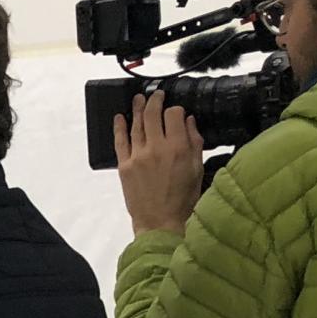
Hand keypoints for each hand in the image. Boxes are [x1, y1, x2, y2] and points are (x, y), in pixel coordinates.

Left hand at [114, 92, 205, 234]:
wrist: (161, 222)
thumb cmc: (183, 199)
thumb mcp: (197, 169)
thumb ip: (194, 142)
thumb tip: (189, 121)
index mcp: (177, 148)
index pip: (174, 115)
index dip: (175, 109)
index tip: (176, 111)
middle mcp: (156, 148)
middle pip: (152, 114)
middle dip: (154, 101)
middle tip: (156, 95)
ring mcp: (138, 156)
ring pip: (136, 125)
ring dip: (137, 109)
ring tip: (139, 99)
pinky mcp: (124, 166)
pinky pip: (120, 141)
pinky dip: (119, 127)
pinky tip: (119, 117)